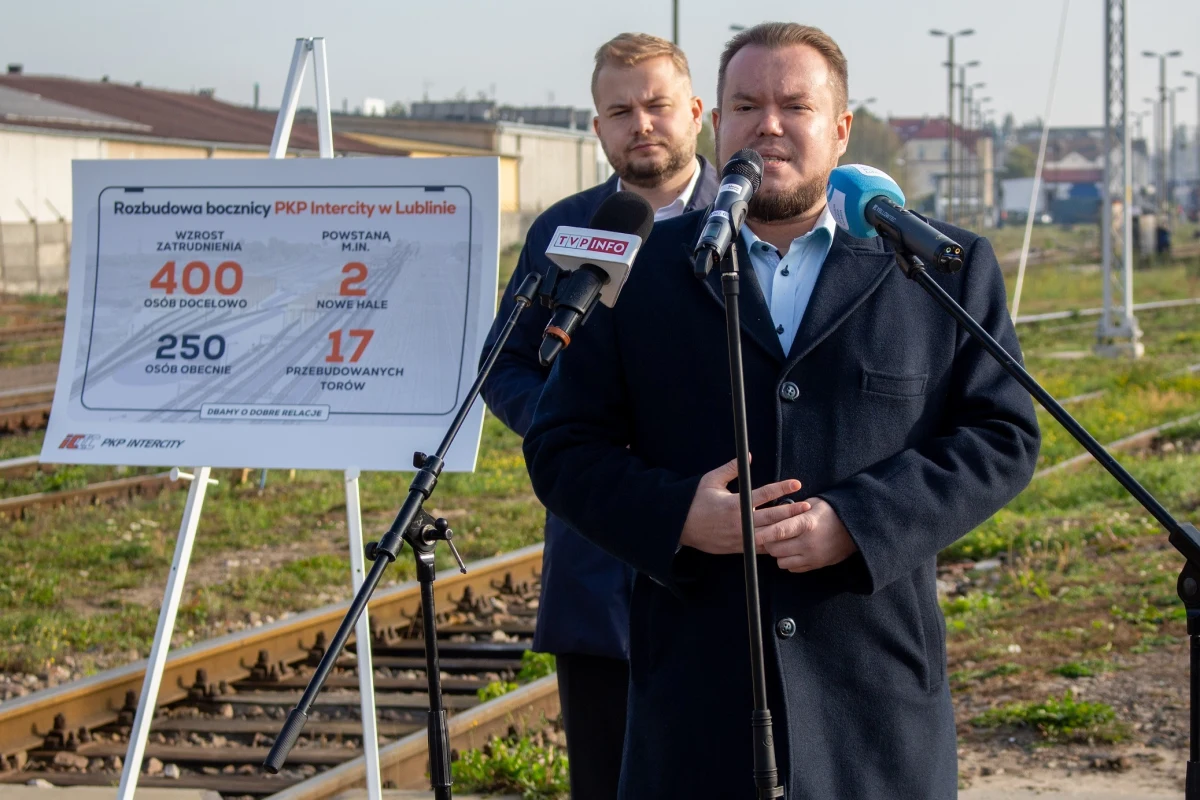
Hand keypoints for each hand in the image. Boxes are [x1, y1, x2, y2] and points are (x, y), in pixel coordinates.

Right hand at [678, 456, 808, 554]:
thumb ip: (730, 469)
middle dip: (791, 511)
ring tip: (802, 524)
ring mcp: (740, 538)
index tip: (796, 483)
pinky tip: (785, 540)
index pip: (764, 494)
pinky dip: (773, 544)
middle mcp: (740, 522)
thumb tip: (748, 457)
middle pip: (772, 517)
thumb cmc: (694, 501)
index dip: (782, 488)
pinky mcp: (738, 549)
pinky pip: (760, 548)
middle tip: (807, 506)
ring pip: (769, 535)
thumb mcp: (710, 481)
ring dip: (786, 529)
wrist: (680, 527)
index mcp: (734, 504)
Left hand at [753, 497, 857, 572]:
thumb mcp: (813, 504)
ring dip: (778, 553)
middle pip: (775, 548)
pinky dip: (788, 561)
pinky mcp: (816, 565)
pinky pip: (792, 568)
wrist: (856, 529)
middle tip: (768, 534)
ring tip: (783, 542)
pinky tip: (793, 550)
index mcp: (807, 523)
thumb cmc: (831, 512)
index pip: (779, 531)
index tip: (749, 534)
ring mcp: (812, 556)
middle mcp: (808, 542)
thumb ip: (792, 510)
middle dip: (768, 542)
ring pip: (781, 560)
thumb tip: (770, 512)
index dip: (762, 533)